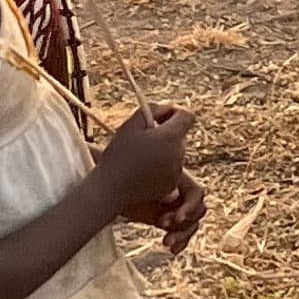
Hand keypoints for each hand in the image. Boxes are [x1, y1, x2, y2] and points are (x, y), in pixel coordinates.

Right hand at [98, 103, 196, 234]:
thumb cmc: (118, 156)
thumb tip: (167, 106)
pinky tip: (141, 170)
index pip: (187, 116)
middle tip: (142, 137)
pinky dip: (160, 166)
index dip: (174, 112)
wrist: (111, 192)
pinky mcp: (171, 186)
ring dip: (162, 150)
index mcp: (171, 137)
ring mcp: (177, 172)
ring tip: (138, 156)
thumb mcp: (130, 126)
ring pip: (174, 153)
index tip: (157, 116)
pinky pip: (170, 169)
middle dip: (164, 132)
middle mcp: (179, 155)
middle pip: (179, 135)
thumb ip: (151, 110)